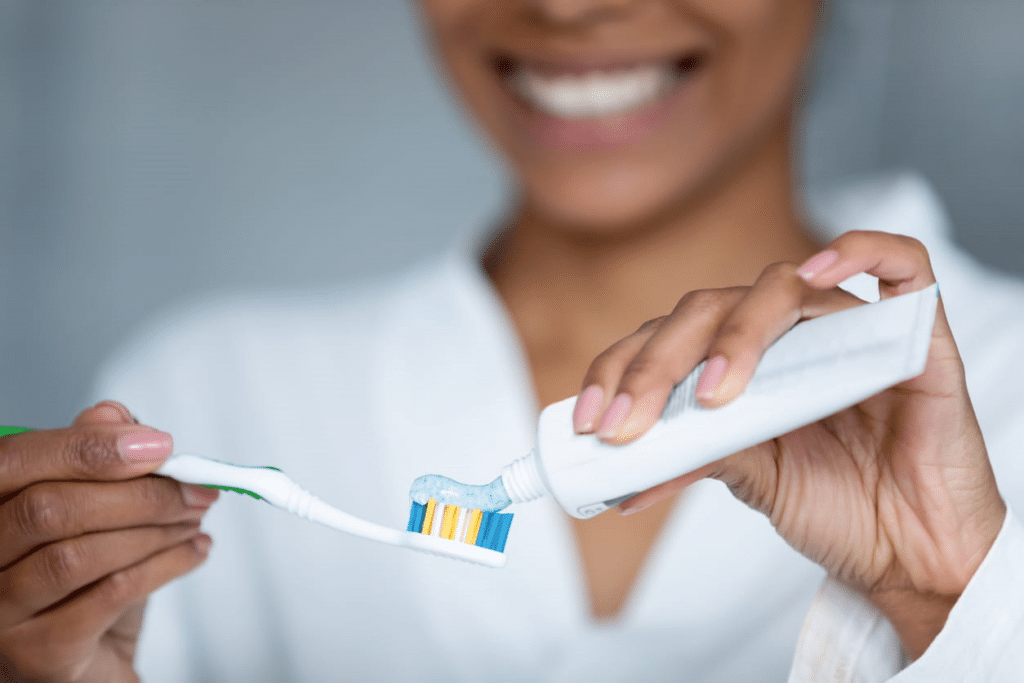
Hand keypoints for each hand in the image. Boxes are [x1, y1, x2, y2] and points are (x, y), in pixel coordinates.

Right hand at [0, 402, 216, 681]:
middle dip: (138, 491)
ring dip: (156, 529)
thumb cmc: (84, 583)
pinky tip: (194, 552)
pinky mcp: (36, 655)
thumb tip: (113, 415)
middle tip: (195, 488)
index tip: (158, 444)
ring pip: (79, 554)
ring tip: (197, 518)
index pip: (14, 461)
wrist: (89, 666)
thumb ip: (93, 460)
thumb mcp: (93, 512)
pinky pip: (109, 594)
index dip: (86, 446)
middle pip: (50, 508)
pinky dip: (166, 565)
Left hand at [572, 230, 1005, 657]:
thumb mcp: (749, 479)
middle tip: (629, 423)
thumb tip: (621, 465)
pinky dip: (861, 251)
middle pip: (709, 309)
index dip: (621, 369)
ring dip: (737, 335)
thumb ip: (696, 453)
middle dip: (657, 365)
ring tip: (713, 397)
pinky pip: (901, 264)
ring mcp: (847, 327)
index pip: (667, 339)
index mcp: (740, 363)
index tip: (590, 420)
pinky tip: (821, 272)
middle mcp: (786, 336)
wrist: (913, 551)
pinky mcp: (915, 332)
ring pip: (780, 287)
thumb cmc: (836, 507)